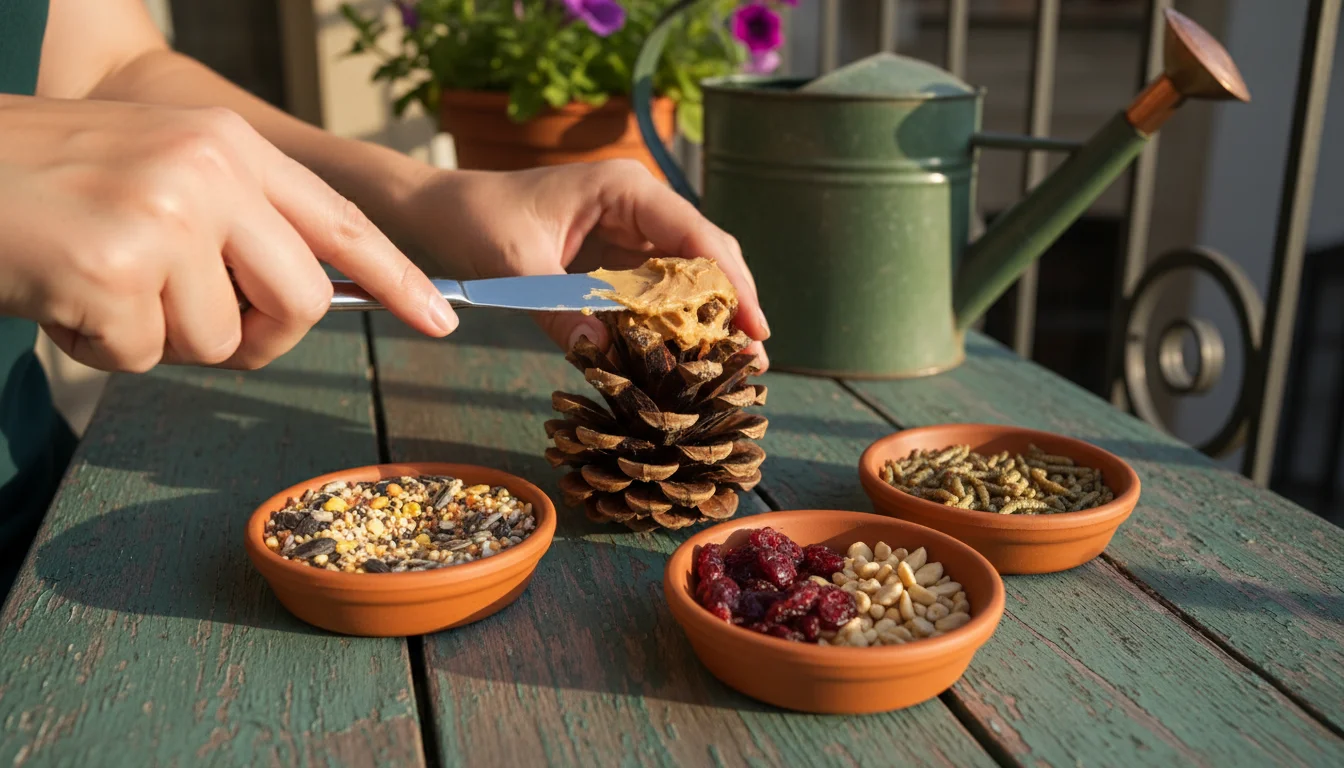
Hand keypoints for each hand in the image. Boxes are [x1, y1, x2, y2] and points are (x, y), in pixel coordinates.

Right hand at [0, 96, 456, 372]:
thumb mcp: (157, 173)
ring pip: (220, 339)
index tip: (441, 318)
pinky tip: (62, 295)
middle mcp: (211, 170)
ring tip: (99, 283)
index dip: (398, 277)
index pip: (342, 221)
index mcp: (229, 145)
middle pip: (302, 300)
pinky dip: (103, 348)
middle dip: (257, 336)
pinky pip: (146, 356)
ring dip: (159, 337)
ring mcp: (167, 215)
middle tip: (188, 322)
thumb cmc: (45, 183)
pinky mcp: (118, 267)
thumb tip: (302, 298)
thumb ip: (236, 222)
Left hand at [404, 160, 770, 368]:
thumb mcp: (514, 267)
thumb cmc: (477, 223)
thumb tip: (599, 353)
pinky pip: (661, 288)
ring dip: (712, 315)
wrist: (445, 212)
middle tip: (755, 358)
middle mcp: (639, 204)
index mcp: (623, 189)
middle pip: (707, 252)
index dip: (730, 283)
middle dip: (733, 303)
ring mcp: (633, 229)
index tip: (753, 327)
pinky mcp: (619, 255)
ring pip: (692, 271)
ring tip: (735, 364)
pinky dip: (678, 320)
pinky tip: (691, 354)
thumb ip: (556, 309)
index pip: (695, 235)